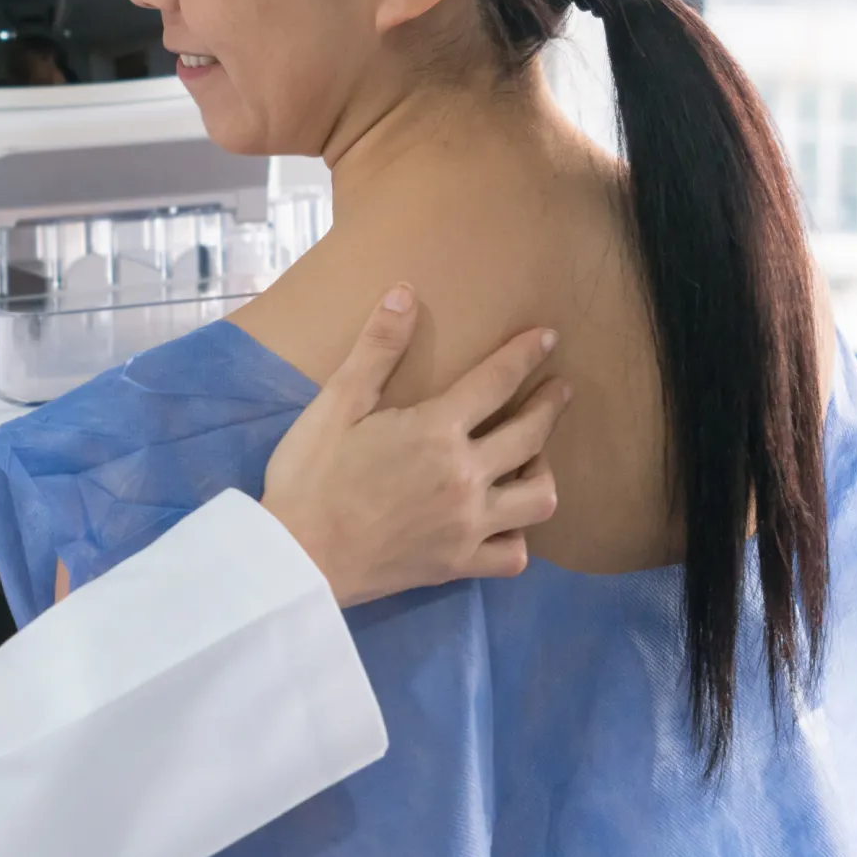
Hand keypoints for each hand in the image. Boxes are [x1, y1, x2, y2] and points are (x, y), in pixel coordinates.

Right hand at [260, 285, 567, 607]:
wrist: (296, 557)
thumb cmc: (310, 476)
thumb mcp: (336, 404)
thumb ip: (376, 349)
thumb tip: (406, 293)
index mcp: (437, 431)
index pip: (497, 381)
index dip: (525, 355)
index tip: (548, 338)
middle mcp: (466, 477)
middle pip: (531, 436)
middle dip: (551, 406)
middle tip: (560, 390)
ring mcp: (469, 525)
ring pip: (539, 498)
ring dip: (543, 472)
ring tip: (534, 458)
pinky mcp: (459, 564)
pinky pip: (514, 554)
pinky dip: (517, 537)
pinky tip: (506, 523)